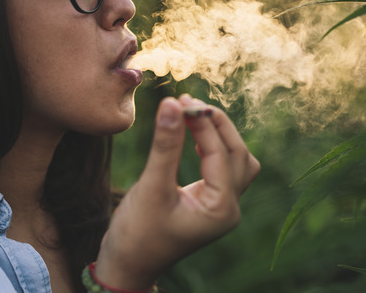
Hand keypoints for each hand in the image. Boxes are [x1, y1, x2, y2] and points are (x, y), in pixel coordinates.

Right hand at [95, 95, 259, 289]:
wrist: (126, 266)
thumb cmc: (136, 234)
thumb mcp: (150, 187)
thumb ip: (165, 145)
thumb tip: (172, 104)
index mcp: (221, 209)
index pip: (220, 153)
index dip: (203, 123)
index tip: (180, 99)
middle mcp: (229, 208)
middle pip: (238, 153)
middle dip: (215, 125)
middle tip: (187, 102)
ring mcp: (221, 206)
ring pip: (235, 159)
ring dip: (218, 135)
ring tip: (191, 114)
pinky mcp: (209, 203)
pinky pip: (221, 167)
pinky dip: (211, 147)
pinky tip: (191, 134)